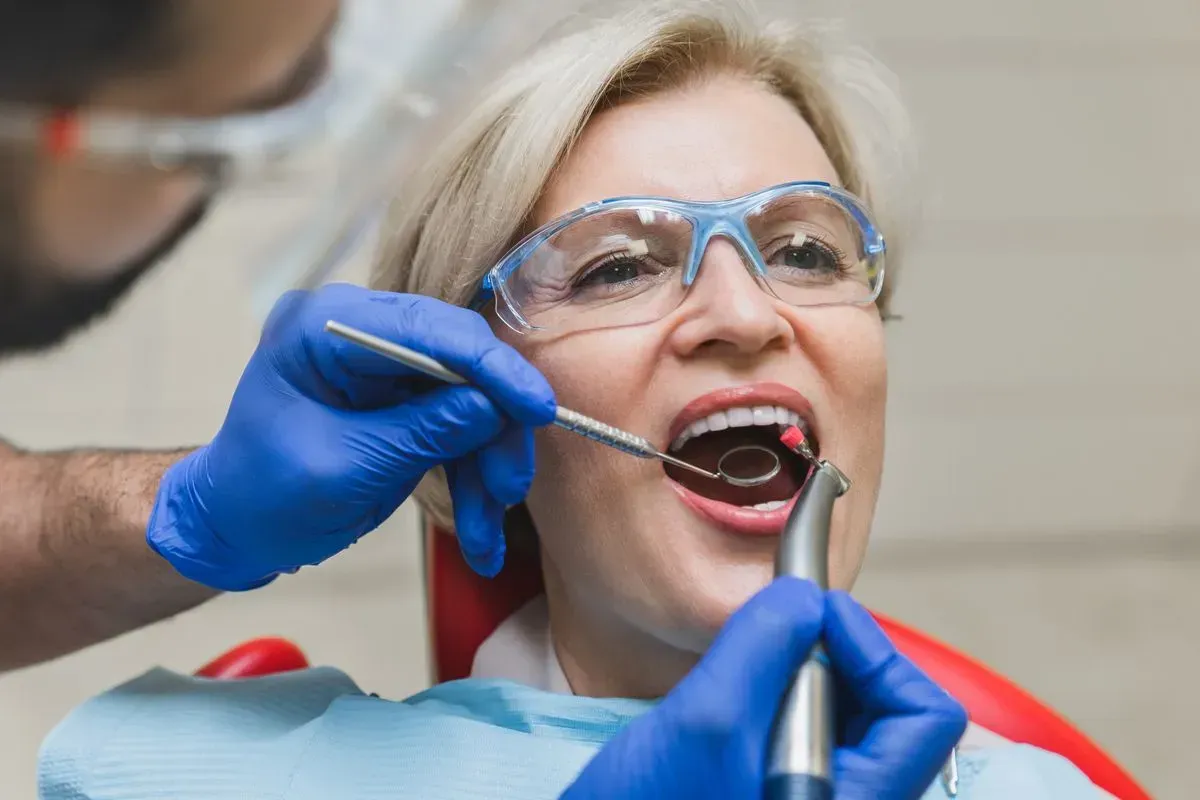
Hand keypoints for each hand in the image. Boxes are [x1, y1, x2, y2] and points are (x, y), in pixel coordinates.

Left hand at [146, 283, 554, 589]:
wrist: (231, 526)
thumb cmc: (261, 495)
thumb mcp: (344, 469)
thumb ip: (422, 433)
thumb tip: (495, 409)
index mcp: (325, 326)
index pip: (429, 330)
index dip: (491, 368)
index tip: (538, 408)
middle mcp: (359, 331)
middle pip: (459, 362)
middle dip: (494, 428)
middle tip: (510, 485)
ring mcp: (383, 366)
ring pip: (468, 401)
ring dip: (485, 465)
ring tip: (488, 526)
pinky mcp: (401, 400)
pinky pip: (456, 428)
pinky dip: (470, 478)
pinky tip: (480, 532)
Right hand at [562, 578, 966, 799]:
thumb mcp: (705, 719)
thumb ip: (763, 646)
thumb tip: (805, 597)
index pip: (925, 719)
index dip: (877, 653)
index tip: (817, 617)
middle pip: (895, 713)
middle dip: (844, 655)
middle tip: (785, 627)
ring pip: (854, 719)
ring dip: (813, 672)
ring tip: (756, 662)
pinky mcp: (785, 794)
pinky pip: (816, 734)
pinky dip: (790, 694)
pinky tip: (744, 689)